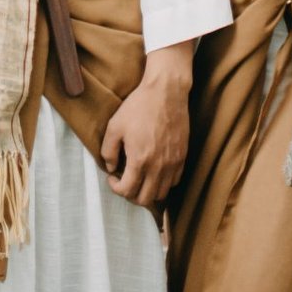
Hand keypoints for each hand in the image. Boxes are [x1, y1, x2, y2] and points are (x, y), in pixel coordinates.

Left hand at [99, 61, 189, 207]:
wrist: (166, 92)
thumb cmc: (139, 106)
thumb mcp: (115, 125)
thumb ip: (108, 151)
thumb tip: (111, 167)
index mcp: (140, 160)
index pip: (127, 191)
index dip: (116, 188)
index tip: (112, 178)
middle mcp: (158, 167)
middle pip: (145, 200)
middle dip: (131, 195)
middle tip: (125, 182)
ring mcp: (173, 163)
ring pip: (161, 194)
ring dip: (148, 191)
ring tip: (140, 178)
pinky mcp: (182, 157)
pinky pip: (174, 181)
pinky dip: (163, 183)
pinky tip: (155, 170)